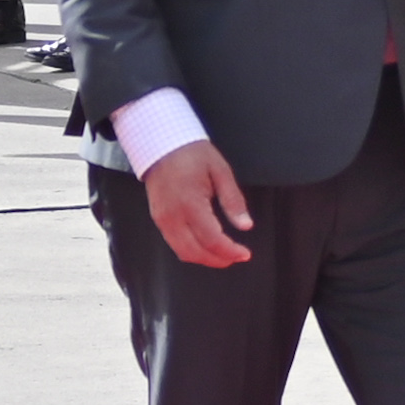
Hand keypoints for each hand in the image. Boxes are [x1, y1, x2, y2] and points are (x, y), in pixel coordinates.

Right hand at [142, 140, 256, 269]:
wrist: (162, 145)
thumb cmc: (192, 154)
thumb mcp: (221, 171)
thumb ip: (233, 200)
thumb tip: (246, 225)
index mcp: (190, 203)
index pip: (212, 239)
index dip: (230, 251)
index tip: (245, 254)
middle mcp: (172, 216)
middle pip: (195, 252)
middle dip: (218, 260)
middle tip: (237, 257)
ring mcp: (162, 219)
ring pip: (182, 252)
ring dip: (204, 259)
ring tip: (224, 255)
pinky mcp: (158, 219)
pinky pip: (174, 244)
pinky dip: (191, 251)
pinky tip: (205, 246)